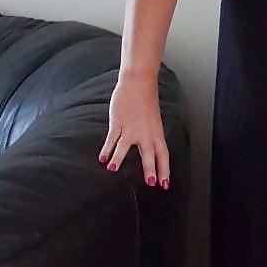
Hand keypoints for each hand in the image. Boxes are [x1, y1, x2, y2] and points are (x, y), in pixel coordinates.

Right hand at [98, 70, 169, 188]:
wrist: (138, 83)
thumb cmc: (146, 100)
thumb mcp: (153, 121)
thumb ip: (150, 136)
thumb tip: (149, 150)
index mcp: (157, 133)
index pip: (163, 155)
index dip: (164, 170)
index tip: (164, 184)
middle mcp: (145, 133)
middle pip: (149, 155)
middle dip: (150, 170)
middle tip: (150, 183)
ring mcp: (131, 128)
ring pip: (124, 147)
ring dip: (119, 159)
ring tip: (113, 169)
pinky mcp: (118, 122)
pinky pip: (112, 138)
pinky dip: (106, 149)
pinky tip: (102, 158)